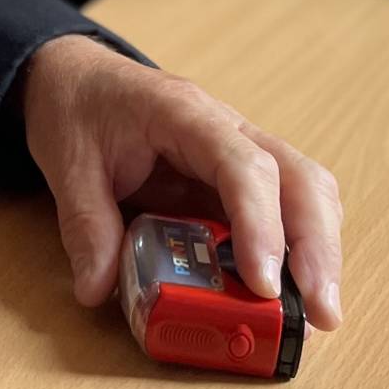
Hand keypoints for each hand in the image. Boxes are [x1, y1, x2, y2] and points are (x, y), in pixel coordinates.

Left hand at [19, 36, 345, 329]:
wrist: (76, 75)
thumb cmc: (77, 106)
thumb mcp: (67, 163)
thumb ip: (85, 225)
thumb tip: (100, 289)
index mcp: (184, 114)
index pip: (244, 166)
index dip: (261, 225)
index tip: (263, 283)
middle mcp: (228, 129)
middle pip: (300, 179)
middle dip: (317, 249)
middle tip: (322, 313)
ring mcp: (239, 151)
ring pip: (307, 193)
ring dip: (319, 252)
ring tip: (320, 314)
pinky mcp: (237, 179)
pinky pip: (285, 209)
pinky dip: (299, 249)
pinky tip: (295, 293)